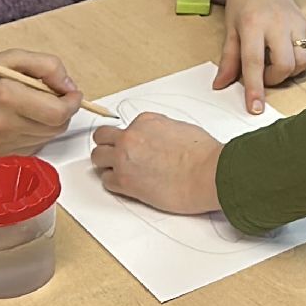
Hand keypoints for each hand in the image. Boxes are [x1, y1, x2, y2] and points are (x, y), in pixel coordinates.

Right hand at [0, 49, 81, 157]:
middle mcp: (2, 124)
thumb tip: (69, 86)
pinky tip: (20, 120)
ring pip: (48, 137)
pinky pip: (34, 146)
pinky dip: (36, 133)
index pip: (57, 112)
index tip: (72, 93)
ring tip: (31, 106)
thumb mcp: (14, 57)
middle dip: (63, 111)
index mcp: (5, 96)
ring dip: (49, 122)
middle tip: (53, 97)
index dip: (72, 102)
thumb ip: (48, 66)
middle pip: (57, 127)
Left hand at [90, 112, 223, 214]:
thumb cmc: (203, 154)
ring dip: (107, 163)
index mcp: (145, 121)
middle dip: (109, 146)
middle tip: (120, 155)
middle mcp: (130, 137)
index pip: (126, 127)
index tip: (138, 147)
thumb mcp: (181, 128)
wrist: (207, 174)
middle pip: (102, 138)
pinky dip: (114, 182)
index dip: (132, 138)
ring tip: (122, 171)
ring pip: (97, 157)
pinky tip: (128, 184)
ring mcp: (124, 159)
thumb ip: (160, 131)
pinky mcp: (124, 182)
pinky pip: (106, 181)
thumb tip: (154, 141)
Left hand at [211, 0, 305, 113]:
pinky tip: (292, 56)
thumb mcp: (230, 29)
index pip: (254, 62)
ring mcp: (296, 22)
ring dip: (291, 71)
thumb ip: (228, 59)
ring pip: (303, 60)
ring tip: (277, 63)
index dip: (255, 88)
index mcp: (253, 24)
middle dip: (275, 78)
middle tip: (265, 73)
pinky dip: (305, 61)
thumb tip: (220, 86)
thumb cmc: (243, 4)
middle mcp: (277, 23)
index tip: (256, 109)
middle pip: (285, 64)